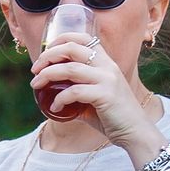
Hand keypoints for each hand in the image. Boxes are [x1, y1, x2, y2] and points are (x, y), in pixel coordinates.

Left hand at [31, 35, 159, 148]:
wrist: (135, 132)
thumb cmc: (112, 117)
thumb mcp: (94, 98)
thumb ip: (77, 92)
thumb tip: (51, 96)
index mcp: (106, 62)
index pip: (83, 38)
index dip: (60, 40)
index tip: (45, 52)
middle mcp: (107, 66)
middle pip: (72, 48)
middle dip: (48, 56)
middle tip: (35, 69)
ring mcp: (107, 80)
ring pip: (69, 69)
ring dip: (47, 75)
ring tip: (36, 85)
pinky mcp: (105, 95)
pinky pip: (74, 92)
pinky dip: (59, 99)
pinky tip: (53, 108)